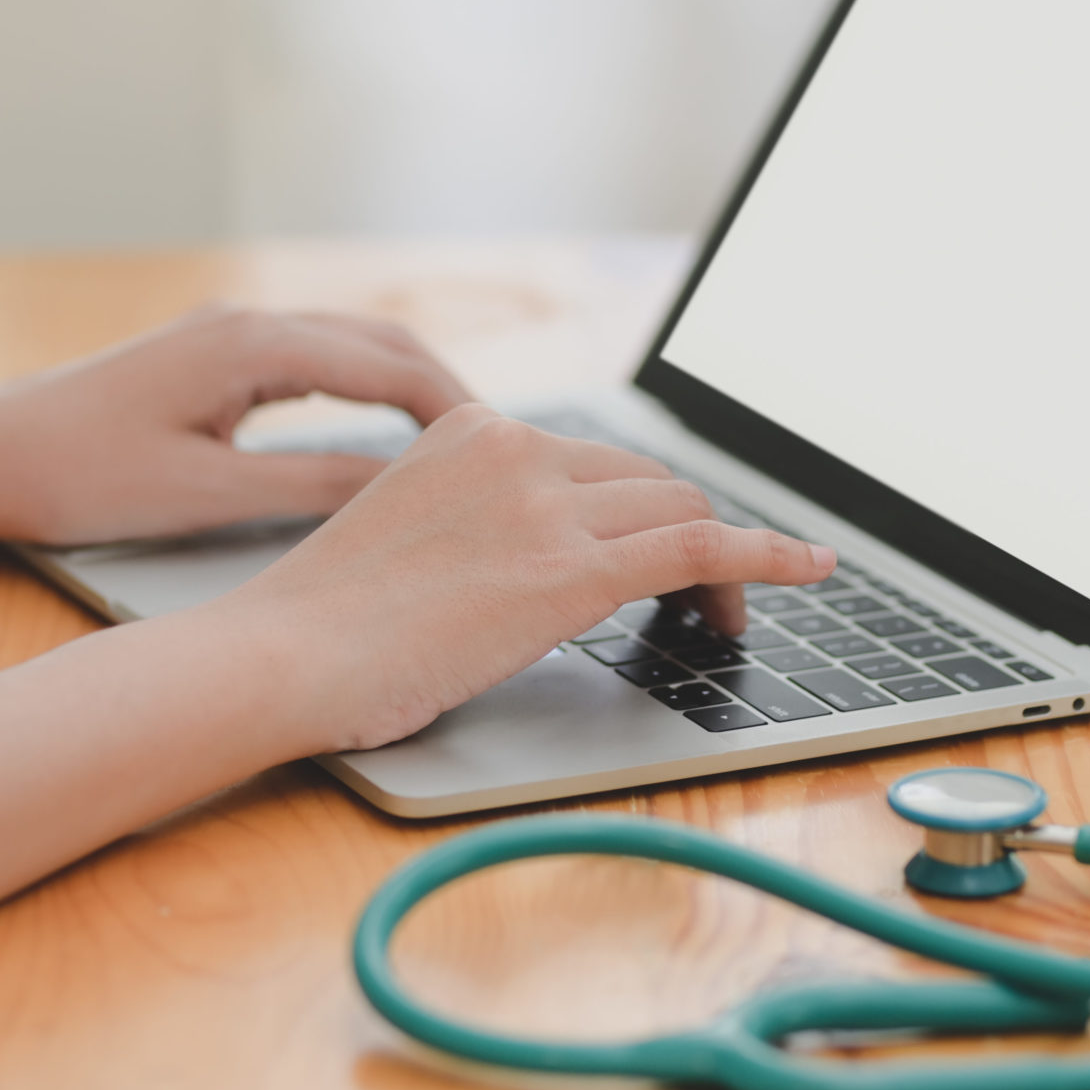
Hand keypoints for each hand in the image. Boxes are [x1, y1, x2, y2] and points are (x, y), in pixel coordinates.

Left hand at [0, 307, 473, 544]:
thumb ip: (309, 489)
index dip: (456, 412)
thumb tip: (401, 492)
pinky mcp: (209, 357)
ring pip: (349, 346)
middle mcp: (247, 322)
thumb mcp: (204, 496)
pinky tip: (378, 430)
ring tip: (458, 446)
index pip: (390, 366)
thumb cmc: (74, 477)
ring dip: (408, 387)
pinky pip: (312, 360)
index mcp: (252, 345)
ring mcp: (227, 334)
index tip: (505, 455)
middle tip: (501, 452)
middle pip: (381, 342)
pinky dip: (361, 389)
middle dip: (448, 392)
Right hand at [212, 405, 836, 752]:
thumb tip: (525, 565)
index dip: (643, 509)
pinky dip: (768, 555)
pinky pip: (701, 547)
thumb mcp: (405, 537)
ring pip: (680, 511)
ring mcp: (545, 504)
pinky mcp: (569, 569)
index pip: (595, 460)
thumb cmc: (322, 628)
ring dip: (725, 561)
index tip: (666, 548)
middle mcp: (515, 448)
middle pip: (648, 480)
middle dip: (689, 532)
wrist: (280, 658)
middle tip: (704, 595)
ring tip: (734, 615)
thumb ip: (472, 526)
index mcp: (470, 430)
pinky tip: (809, 570)